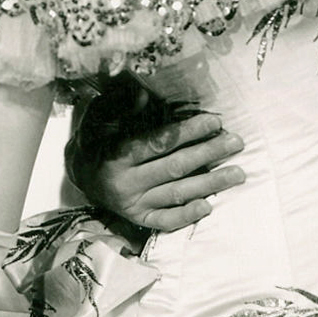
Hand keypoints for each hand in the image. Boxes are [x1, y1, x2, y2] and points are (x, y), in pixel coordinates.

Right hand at [86, 113, 246, 233]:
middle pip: (174, 167)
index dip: (188, 132)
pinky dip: (187, 215)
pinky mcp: (139, 219)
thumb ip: (121, 107)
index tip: (214, 122)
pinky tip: (208, 206)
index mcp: (117, 154)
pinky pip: (166, 221)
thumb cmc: (96, 141)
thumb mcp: (100, 118)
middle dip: (208, 153)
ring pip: (176, 194)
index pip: (158, 142)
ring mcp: (133, 204)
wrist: (79, 176)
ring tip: (237, 173)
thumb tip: (144, 94)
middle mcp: (126, 182)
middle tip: (236, 142)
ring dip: (209, 184)